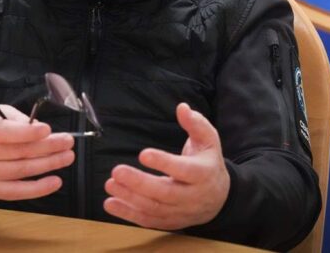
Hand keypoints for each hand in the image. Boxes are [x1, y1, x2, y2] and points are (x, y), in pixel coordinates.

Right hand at [0, 104, 74, 200]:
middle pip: (18, 152)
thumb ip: (16, 119)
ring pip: (21, 170)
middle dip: (47, 147)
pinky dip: (38, 188)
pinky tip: (55, 181)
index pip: (3, 132)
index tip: (48, 130)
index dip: (27, 132)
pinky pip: (16, 191)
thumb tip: (41, 131)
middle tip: (68, 142)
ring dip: (49, 164)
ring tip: (67, 156)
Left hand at [103, 102, 229, 229]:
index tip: (143, 154)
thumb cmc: (208, 162)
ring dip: (129, 198)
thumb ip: (195, 123)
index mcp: (203, 173)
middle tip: (117, 171)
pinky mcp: (170, 222)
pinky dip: (128, 214)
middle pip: (165, 193)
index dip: (164, 163)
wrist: (219, 197)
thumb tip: (182, 108)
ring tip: (110, 184)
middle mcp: (193, 196)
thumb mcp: (208, 140)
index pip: (183, 169)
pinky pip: (148, 221)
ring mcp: (181, 212)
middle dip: (139, 183)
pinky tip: (111, 203)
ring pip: (154, 209)